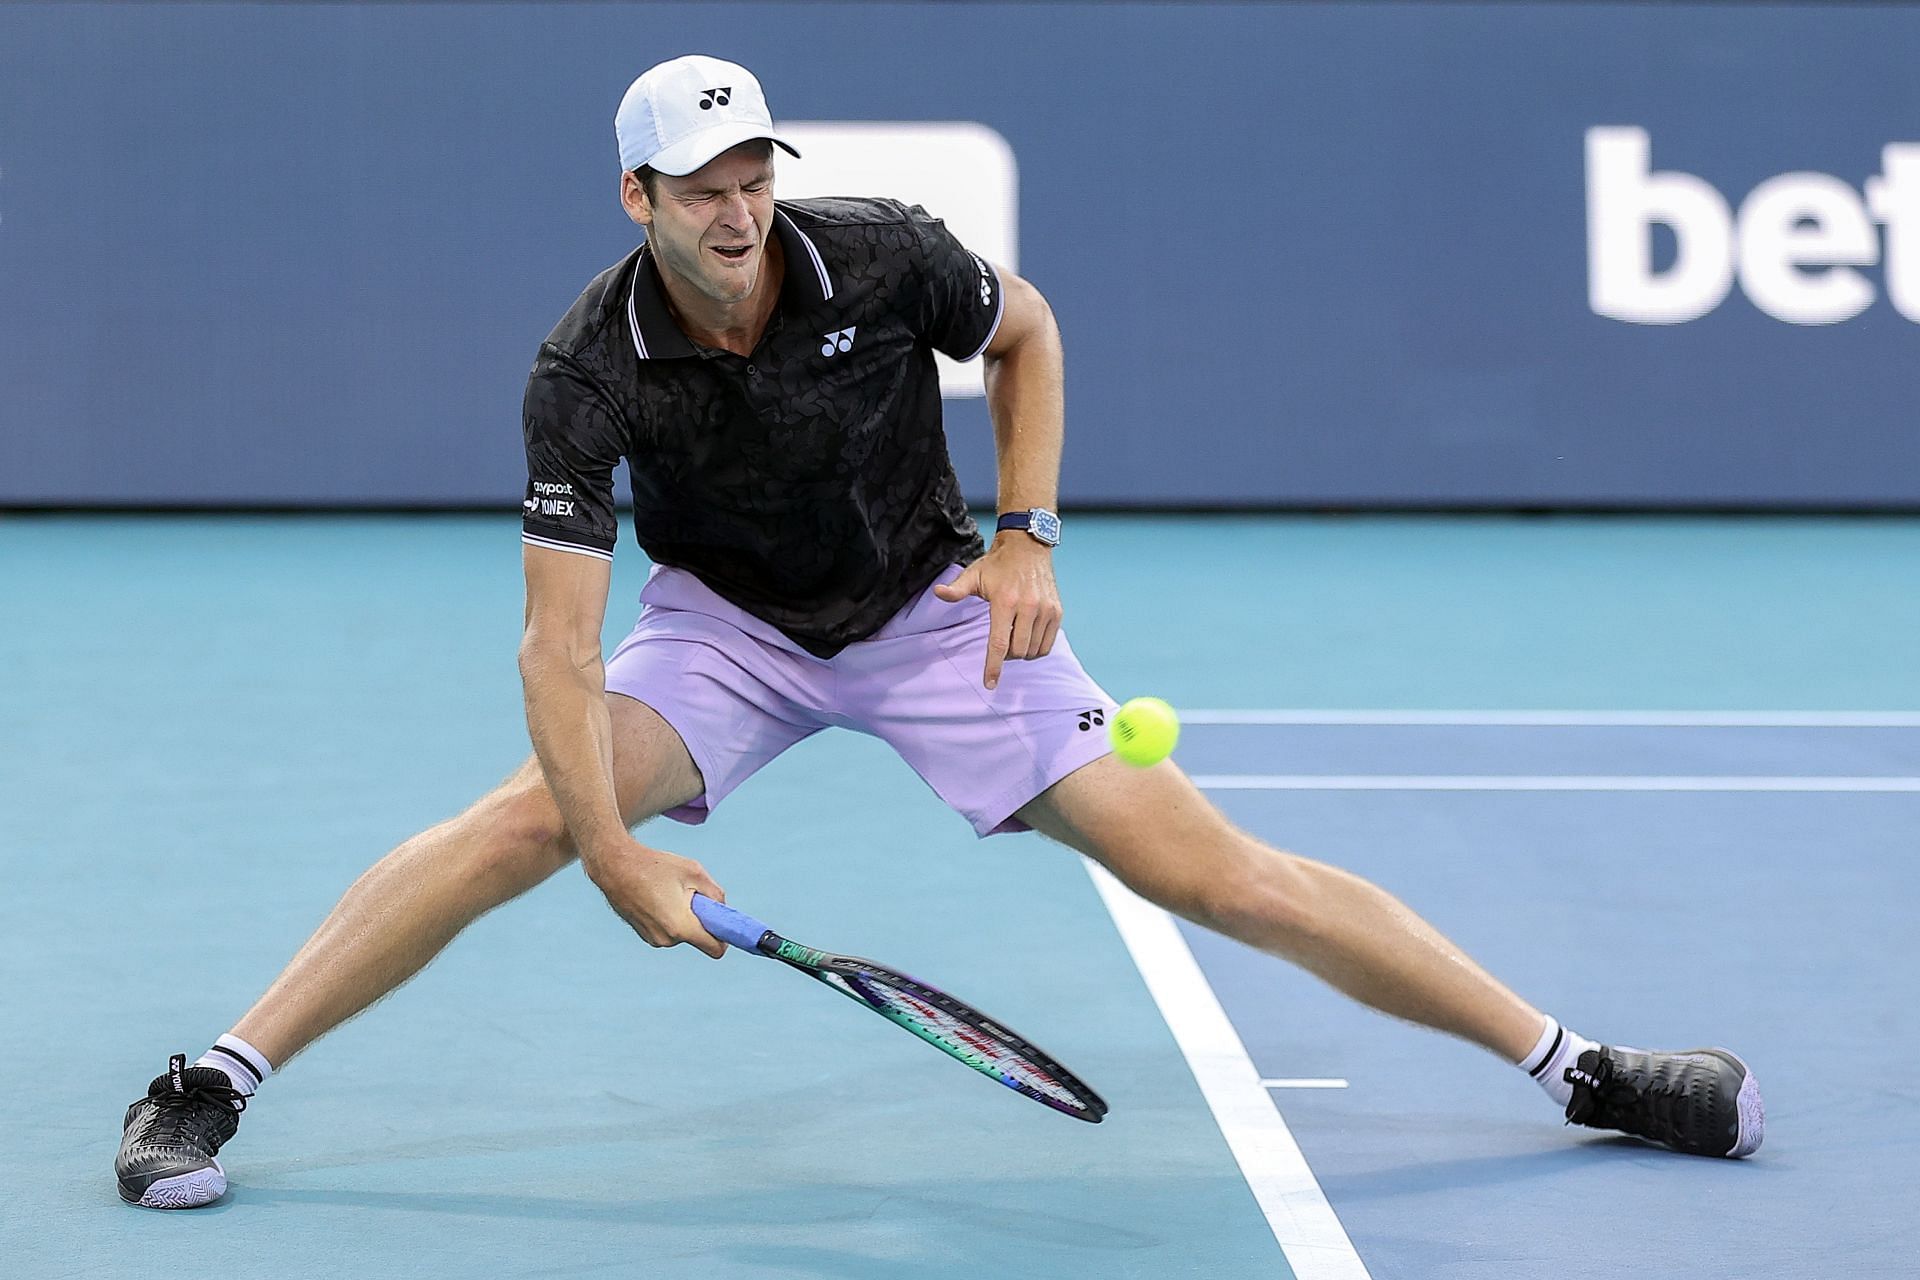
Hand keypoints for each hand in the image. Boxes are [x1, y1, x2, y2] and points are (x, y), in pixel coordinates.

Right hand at [583, 838, 727, 956]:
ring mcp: (653, 939)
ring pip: (683, 934)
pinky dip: (671, 918)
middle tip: (691, 894)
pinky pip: (668, 931)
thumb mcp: (694, 872)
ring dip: (685, 917)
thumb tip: (722, 910)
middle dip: (702, 920)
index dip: (725, 938)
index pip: (715, 949)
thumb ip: (716, 894)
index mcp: (681, 927)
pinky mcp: (644, 935)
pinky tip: (658, 896)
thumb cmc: (655, 866)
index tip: (726, 925)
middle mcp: (667, 939)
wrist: (614, 866)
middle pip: (699, 938)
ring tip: (669, 892)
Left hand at [932, 536, 1061, 688]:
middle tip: (1001, 643)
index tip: (990, 684)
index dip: (994, 667)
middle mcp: (1028, 607)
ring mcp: (1045, 610)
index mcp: (1005, 601)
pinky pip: (1047, 644)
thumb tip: (937, 592)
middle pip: (1017, 651)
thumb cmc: (997, 564)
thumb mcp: (973, 574)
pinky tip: (1027, 638)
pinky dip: (1036, 649)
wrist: (1028, 546)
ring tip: (1014, 637)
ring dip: (1021, 653)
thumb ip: (956, 589)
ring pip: (1033, 650)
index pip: (999, 644)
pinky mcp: (1057, 612)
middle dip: (1007, 657)